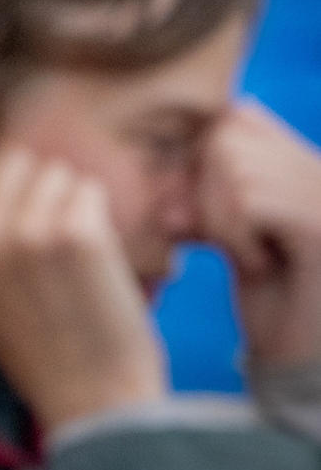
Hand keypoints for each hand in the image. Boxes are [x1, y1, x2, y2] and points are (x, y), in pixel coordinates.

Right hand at [0, 135, 164, 432]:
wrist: (88, 397)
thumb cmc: (35, 343)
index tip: (3, 199)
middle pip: (14, 159)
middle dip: (36, 188)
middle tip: (47, 245)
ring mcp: (26, 232)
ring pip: (58, 171)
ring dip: (71, 203)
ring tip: (71, 258)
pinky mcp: (77, 234)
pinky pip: (91, 191)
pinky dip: (101, 217)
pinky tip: (96, 262)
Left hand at [200, 100, 320, 370]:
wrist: (305, 352)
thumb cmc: (268, 295)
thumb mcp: (228, 235)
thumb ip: (205, 195)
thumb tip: (164, 165)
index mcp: (304, 160)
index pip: (236, 116)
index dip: (200, 162)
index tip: (198, 219)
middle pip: (229, 133)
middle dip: (203, 190)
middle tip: (222, 242)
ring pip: (236, 165)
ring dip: (219, 218)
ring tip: (248, 256)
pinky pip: (252, 200)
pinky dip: (236, 234)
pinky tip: (258, 266)